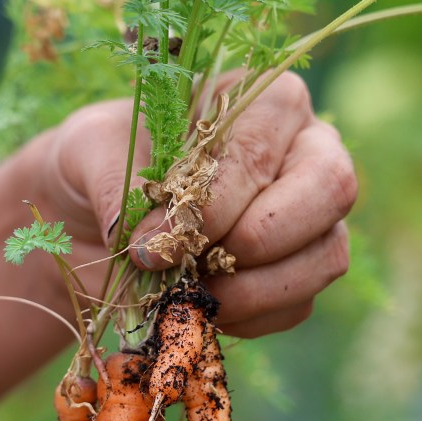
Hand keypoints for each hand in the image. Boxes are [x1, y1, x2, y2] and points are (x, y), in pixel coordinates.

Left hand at [40, 71, 356, 337]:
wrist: (92, 212)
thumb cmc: (105, 160)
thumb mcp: (90, 150)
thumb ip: (116, 183)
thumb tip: (151, 243)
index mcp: (262, 101)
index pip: (264, 148)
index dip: (221, 200)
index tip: (167, 238)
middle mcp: (307, 150)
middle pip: (331, 189)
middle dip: (261, 239)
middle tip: (198, 265)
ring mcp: (315, 216)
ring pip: (326, 254)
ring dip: (256, 290)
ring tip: (192, 295)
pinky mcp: (302, 273)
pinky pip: (299, 304)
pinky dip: (250, 319)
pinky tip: (201, 310)